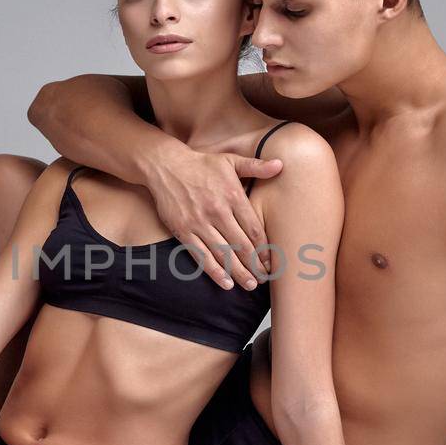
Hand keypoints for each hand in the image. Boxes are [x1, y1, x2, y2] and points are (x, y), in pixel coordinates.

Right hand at [145, 146, 282, 289]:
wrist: (165, 166)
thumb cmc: (201, 164)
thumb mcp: (230, 160)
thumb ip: (256, 166)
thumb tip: (280, 165)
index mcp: (232, 195)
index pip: (253, 228)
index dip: (264, 248)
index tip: (271, 262)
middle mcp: (217, 211)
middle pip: (241, 245)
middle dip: (254, 265)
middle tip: (264, 279)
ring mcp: (199, 222)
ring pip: (223, 254)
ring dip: (238, 272)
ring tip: (250, 284)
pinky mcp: (183, 230)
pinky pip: (201, 255)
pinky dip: (214, 271)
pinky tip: (225, 283)